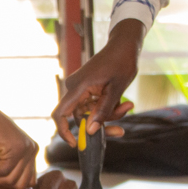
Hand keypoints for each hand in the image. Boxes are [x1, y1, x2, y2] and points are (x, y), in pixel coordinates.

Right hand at [0, 110, 37, 188]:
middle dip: (2, 184)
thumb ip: (13, 168)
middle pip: (22, 184)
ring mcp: (26, 149)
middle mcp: (33, 150)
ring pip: (11, 179)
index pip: (29, 181)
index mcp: (32, 151)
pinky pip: (2, 172)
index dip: (11, 184)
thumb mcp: (3, 155)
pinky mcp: (16, 149)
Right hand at [53, 19, 141, 144]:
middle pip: (81, 117)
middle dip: (101, 124)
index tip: (75, 144)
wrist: (124, 45)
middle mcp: (75, 88)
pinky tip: (123, 103)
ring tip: (126, 106)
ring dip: (108, 115)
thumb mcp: (116, 89)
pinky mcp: (86, 88)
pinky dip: (106, 108)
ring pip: (90, 112)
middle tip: (120, 131)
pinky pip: (93, 105)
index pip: (61, 113)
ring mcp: (80, 88)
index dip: (64, 131)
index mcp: (79, 86)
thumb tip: (90, 131)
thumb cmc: (121, 62)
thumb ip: (103, 111)